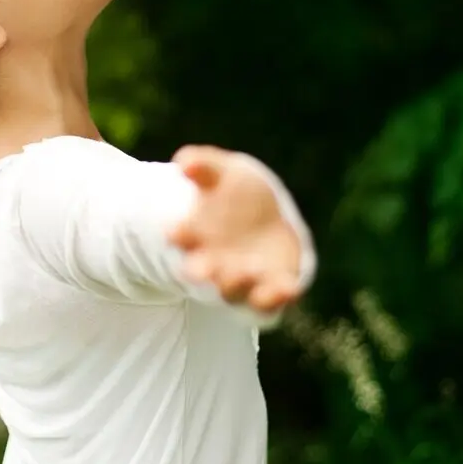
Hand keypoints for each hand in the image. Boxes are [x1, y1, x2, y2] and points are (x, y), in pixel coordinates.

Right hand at [165, 145, 304, 312]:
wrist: (266, 218)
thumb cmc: (237, 194)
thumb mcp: (222, 173)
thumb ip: (204, 166)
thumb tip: (184, 161)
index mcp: (196, 235)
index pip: (182, 237)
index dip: (178, 235)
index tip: (174, 232)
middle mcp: (214, 262)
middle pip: (202, 272)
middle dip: (200, 272)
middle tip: (200, 270)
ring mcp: (242, 279)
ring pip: (234, 289)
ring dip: (237, 283)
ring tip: (247, 271)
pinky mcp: (270, 288)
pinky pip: (268, 301)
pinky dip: (276, 298)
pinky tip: (288, 287)